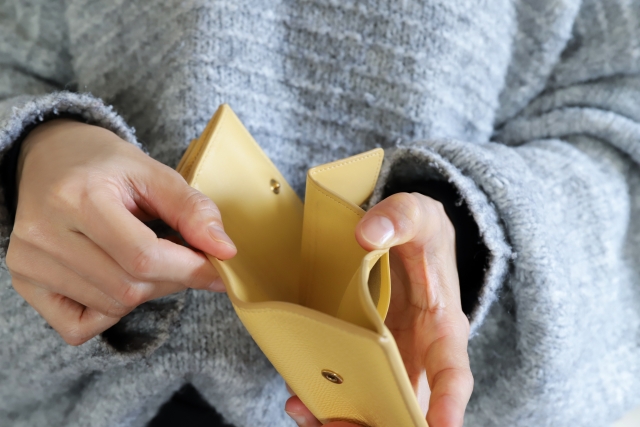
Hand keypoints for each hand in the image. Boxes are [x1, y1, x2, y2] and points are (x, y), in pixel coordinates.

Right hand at [6, 119, 235, 344]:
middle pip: (129, 288)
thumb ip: (191, 209)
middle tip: (185, 258)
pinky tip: (115, 278)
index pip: (143, 257)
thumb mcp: (152, 172)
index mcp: (77, 197)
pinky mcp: (24, 283)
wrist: (49, 157)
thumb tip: (225, 251)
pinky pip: (78, 327)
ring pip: (111, 307)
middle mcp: (43, 234)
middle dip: (173, 279)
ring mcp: (28, 263)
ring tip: (146, 257)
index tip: (219, 267)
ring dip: (145, 291)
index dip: (190, 269)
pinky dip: (109, 312)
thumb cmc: (104, 164)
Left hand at [285, 193, 471, 426]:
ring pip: (379, 406)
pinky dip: (328, 401)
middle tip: (340, 425)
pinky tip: (300, 399)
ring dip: (348, 419)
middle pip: (410, 405)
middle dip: (383, 423)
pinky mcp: (366, 355)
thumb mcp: (418, 213)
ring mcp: (392, 358)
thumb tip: (367, 235)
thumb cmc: (421, 231)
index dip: (449, 406)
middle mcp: (420, 353)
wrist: (407, 237)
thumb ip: (399, 219)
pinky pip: (352, 388)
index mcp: (443, 325)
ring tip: (308, 415)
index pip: (453, 372)